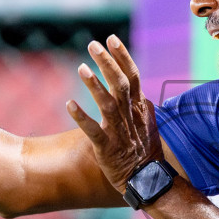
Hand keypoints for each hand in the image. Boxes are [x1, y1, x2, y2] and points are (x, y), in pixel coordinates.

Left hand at [66, 35, 162, 192]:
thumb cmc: (145, 149)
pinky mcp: (107, 148)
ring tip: (81, 68)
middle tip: (93, 45)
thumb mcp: (148, 122)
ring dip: (95, 86)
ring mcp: (120, 132)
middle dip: (107, 63)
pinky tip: (69, 104)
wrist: (148, 179)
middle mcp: (131, 116)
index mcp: (140, 108)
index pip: (133, 76)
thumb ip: (140, 103)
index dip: (122, 57)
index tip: (110, 38)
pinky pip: (93, 131)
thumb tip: (137, 87)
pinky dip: (82, 118)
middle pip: (120, 84)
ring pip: (108, 105)